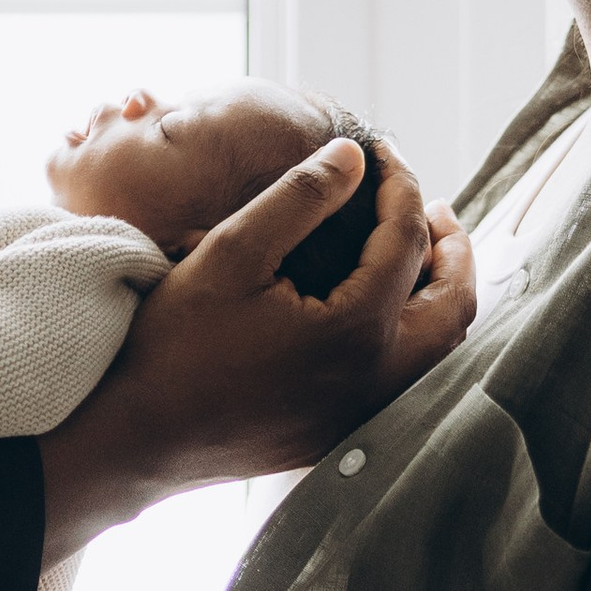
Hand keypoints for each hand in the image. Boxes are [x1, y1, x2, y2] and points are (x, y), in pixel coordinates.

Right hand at [35, 138, 472, 565]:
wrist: (135, 437)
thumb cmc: (176, 340)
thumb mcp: (233, 250)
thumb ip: (301, 196)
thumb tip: (355, 157)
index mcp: (357, 331)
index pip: (407, 240)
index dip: (401, 186)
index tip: (381, 153)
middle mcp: (375, 383)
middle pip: (454, 308)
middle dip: (453, 248)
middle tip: (434, 208)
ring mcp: (362, 417)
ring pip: (440, 355)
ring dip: (441, 296)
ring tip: (420, 255)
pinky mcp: (341, 436)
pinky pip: (407, 383)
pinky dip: (417, 338)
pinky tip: (384, 312)